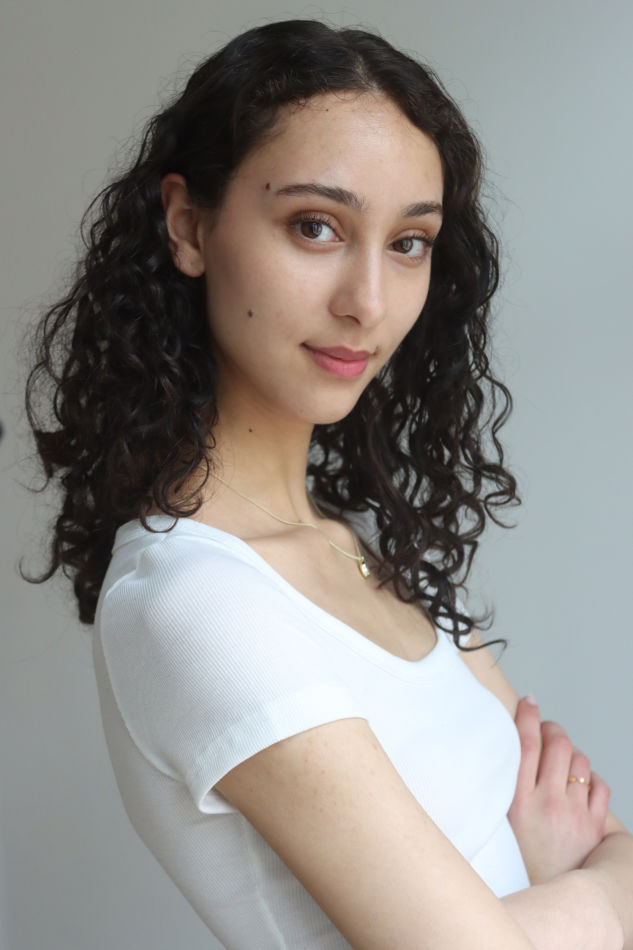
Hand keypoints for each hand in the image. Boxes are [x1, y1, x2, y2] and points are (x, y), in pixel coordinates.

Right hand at [508, 696, 610, 884]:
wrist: (542, 900)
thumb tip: (498, 748)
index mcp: (517, 802)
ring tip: (560, 762)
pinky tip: (578, 783)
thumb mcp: (496, 820)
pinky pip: (600, 785)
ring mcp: (575, 815)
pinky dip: (589, 778)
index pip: (525, 743)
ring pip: (580, 761)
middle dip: (552, 730)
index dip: (527, 715)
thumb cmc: (514, 859)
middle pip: (558, 744)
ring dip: (570, 754)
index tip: (528, 701)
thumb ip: (499, 786)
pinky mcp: (595, 827)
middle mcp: (548, 804)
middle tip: (546, 732)